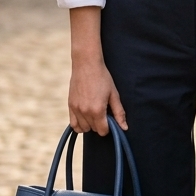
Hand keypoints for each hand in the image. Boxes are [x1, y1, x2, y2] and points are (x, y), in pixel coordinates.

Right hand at [68, 6, 126, 135]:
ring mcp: (76, 109)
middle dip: (100, 124)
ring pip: (83, 129)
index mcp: (97, 110)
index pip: (103, 131)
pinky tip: (86, 117)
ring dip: (90, 125)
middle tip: (103, 112)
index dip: (108, 127)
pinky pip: (73, 124)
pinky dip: (80, 124)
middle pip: (93, 130)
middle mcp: (85, 112)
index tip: (110, 119)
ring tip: (94, 114)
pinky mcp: (70, 106)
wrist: (86, 64)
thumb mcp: (114, 94)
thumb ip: (119, 113)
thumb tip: (124, 128)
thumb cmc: (102, 78)